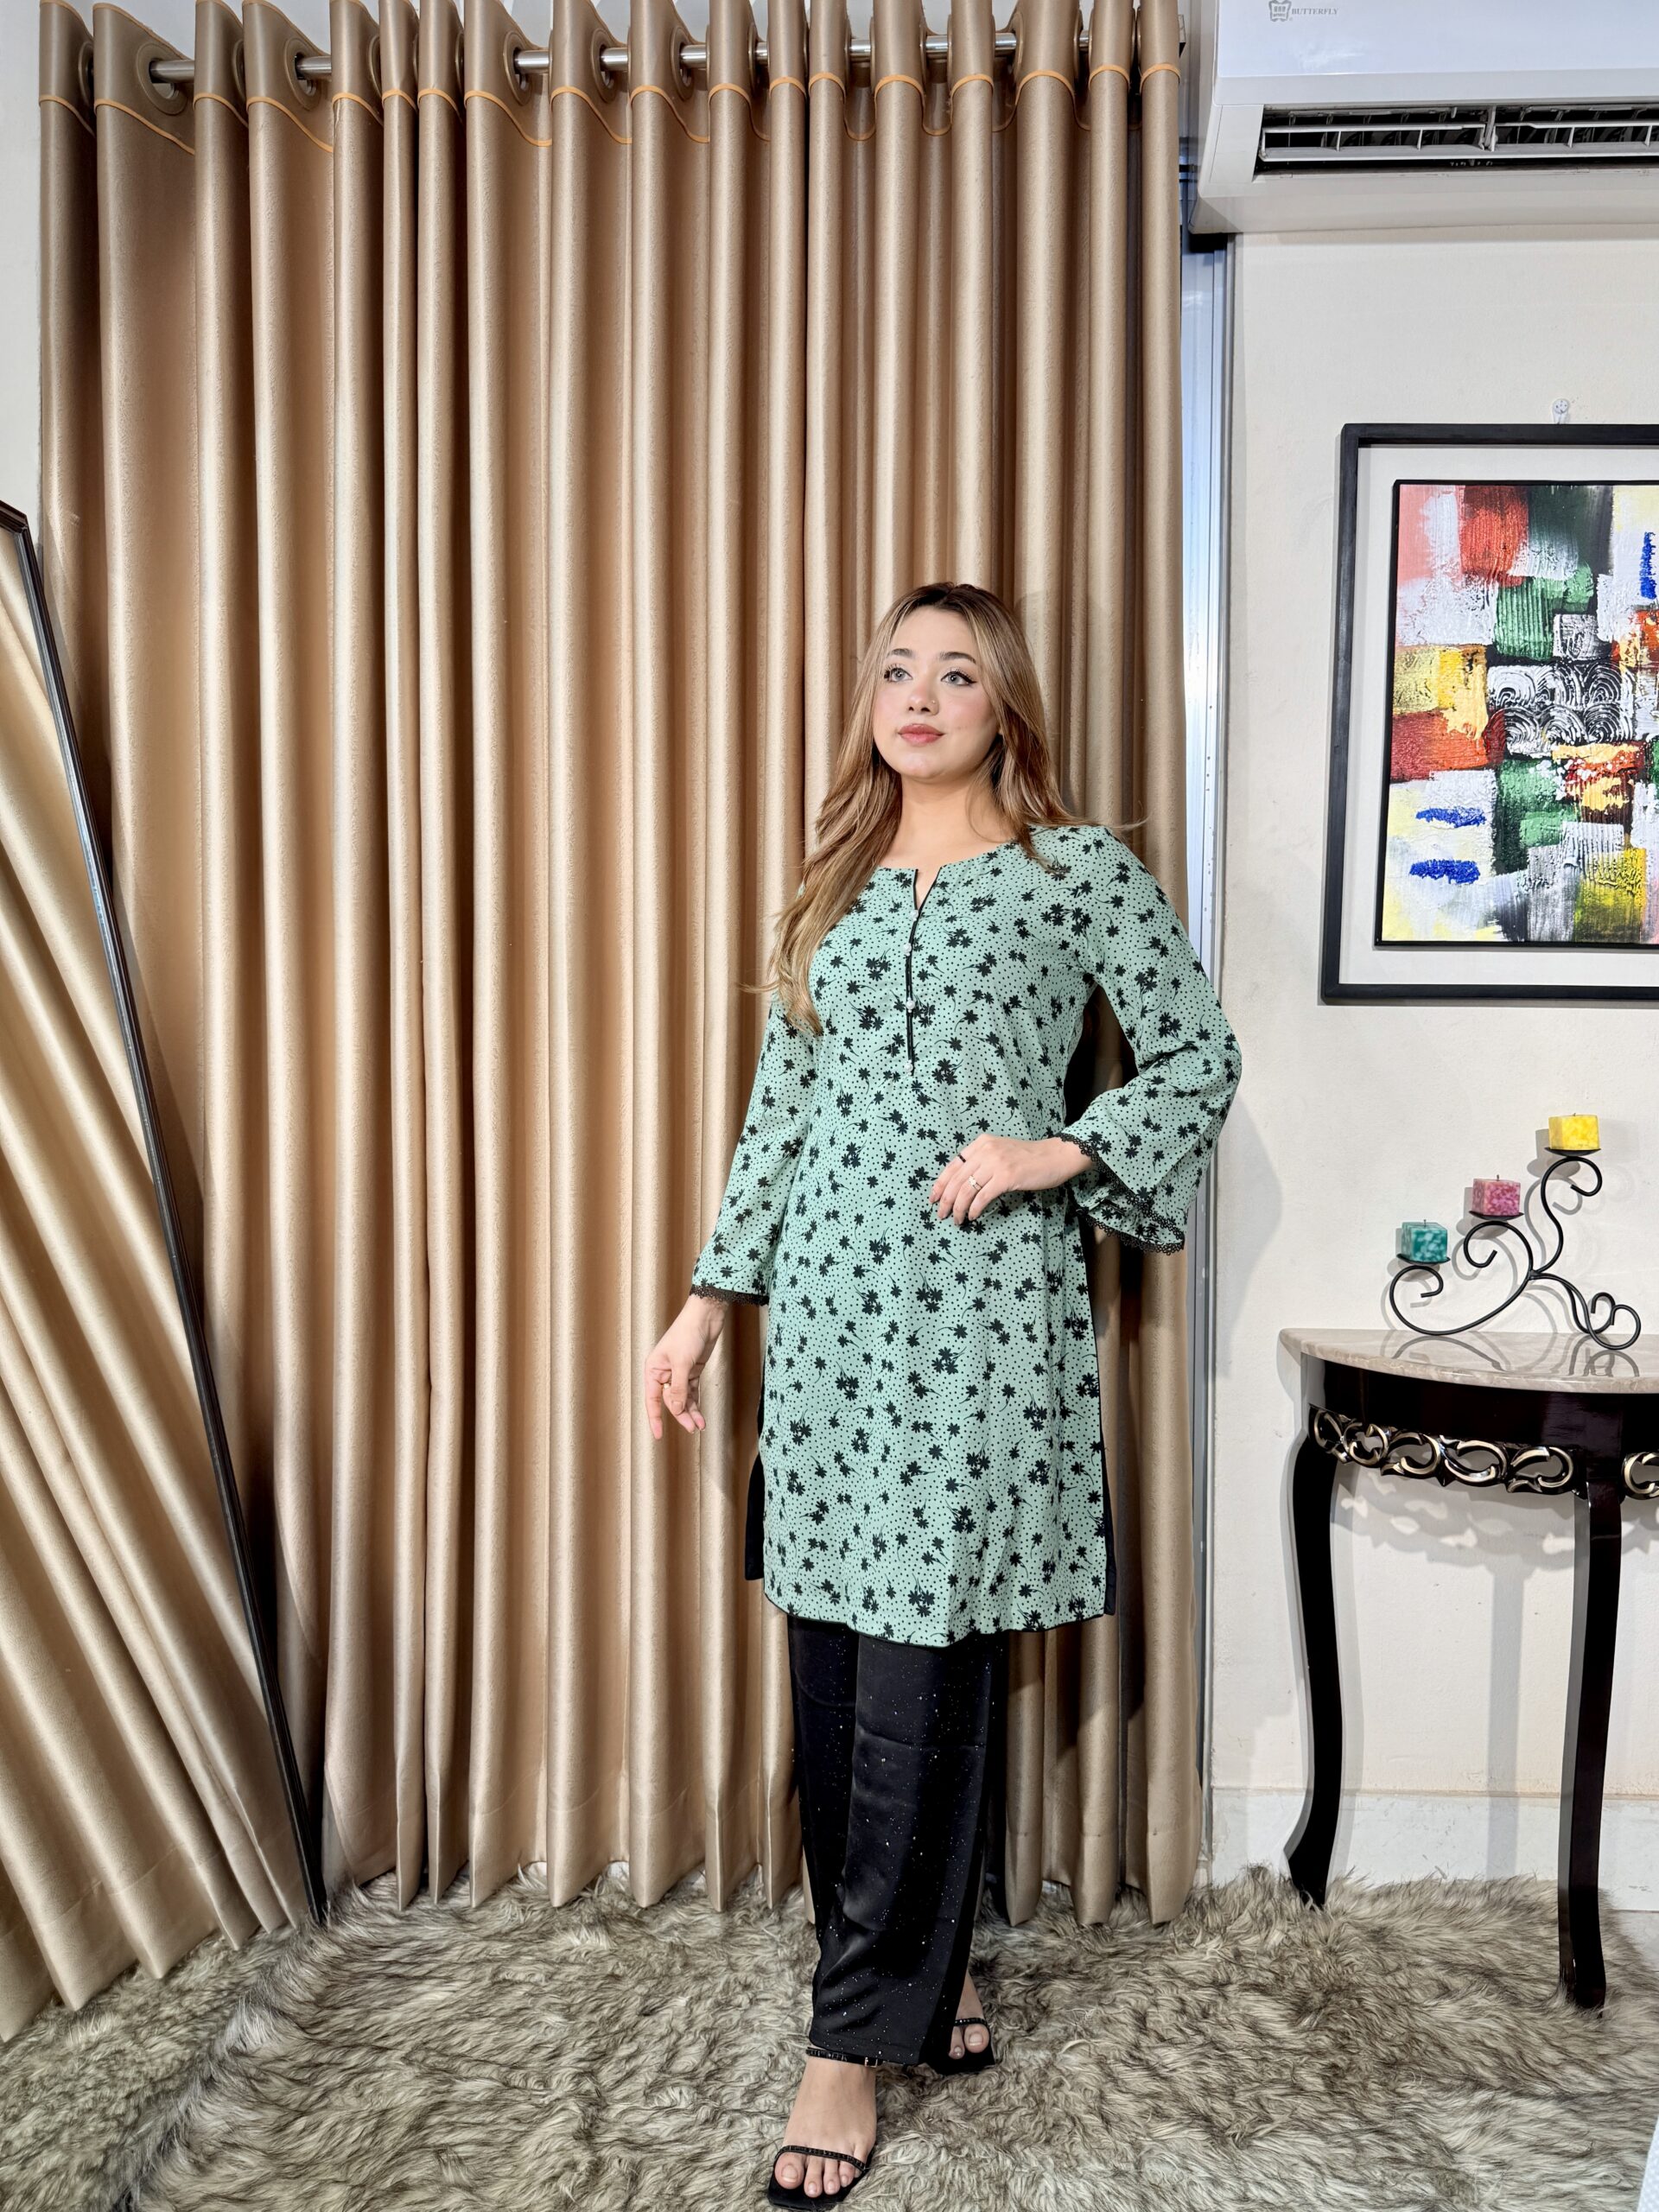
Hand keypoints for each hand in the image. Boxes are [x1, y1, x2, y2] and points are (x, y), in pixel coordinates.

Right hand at [644, 1296, 728, 1437]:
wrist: (705, 1317)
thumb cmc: (688, 1334)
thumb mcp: (682, 1363)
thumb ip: (679, 1388)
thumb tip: (677, 1409)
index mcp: (654, 1369)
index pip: (652, 1399)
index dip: (655, 1418)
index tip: (658, 1435)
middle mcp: (664, 1373)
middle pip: (670, 1401)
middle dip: (681, 1415)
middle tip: (692, 1429)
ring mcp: (679, 1372)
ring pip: (682, 1398)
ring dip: (691, 1412)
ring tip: (700, 1426)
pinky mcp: (692, 1371)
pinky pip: (692, 1392)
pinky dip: (696, 1403)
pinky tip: (701, 1415)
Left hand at [930, 1134, 1093, 1224]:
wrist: (1055, 1156)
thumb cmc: (1028, 1158)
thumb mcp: (1000, 1152)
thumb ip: (982, 1162)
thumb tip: (961, 1185)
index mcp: (980, 1143)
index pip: (952, 1165)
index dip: (940, 1184)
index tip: (933, 1198)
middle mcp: (985, 1150)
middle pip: (956, 1179)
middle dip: (946, 1200)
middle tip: (941, 1215)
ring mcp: (996, 1163)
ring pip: (967, 1189)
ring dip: (959, 1208)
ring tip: (958, 1220)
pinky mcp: (1006, 1176)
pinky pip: (983, 1196)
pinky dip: (975, 1209)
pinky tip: (974, 1216)